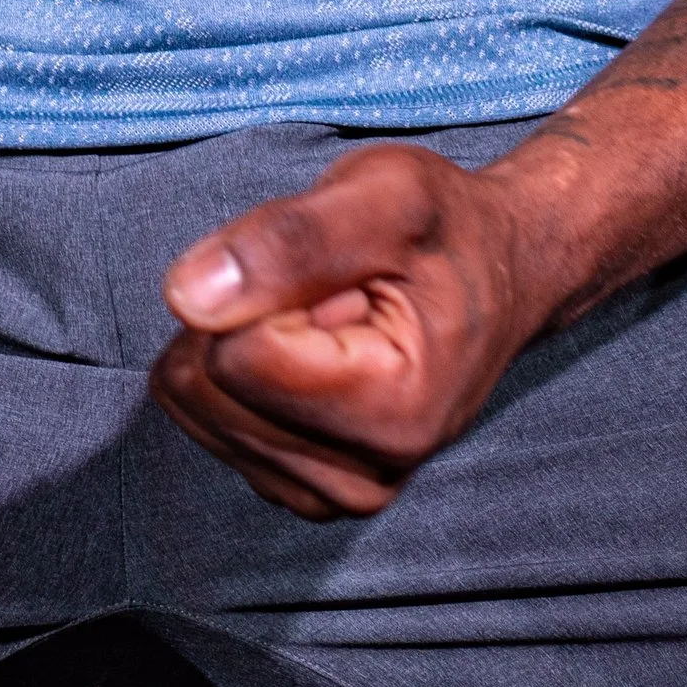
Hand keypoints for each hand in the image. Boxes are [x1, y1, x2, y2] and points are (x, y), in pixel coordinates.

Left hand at [152, 141, 541, 520]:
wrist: (499, 272)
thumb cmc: (447, 228)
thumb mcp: (387, 193)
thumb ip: (289, 239)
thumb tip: (186, 296)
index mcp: (393, 412)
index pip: (236, 354)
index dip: (266, 285)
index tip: (337, 274)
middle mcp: (362, 476)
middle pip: (208, 385)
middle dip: (250, 314)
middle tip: (333, 292)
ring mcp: (330, 492)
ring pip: (198, 403)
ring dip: (246, 337)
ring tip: (328, 314)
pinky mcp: (300, 488)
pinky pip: (207, 418)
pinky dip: (244, 368)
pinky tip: (310, 347)